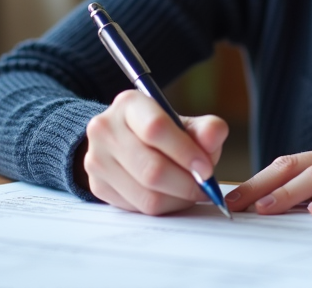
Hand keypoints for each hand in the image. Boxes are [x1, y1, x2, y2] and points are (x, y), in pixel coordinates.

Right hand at [82, 90, 228, 214]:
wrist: (127, 142)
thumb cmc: (163, 134)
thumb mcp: (186, 125)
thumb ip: (206, 129)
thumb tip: (215, 135)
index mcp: (129, 104)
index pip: (156, 128)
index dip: (185, 152)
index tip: (207, 169)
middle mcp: (105, 128)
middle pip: (151, 169)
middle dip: (186, 184)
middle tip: (205, 188)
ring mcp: (96, 159)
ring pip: (145, 195)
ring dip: (177, 200)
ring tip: (191, 193)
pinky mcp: (97, 186)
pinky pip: (137, 208)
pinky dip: (162, 207)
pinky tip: (171, 196)